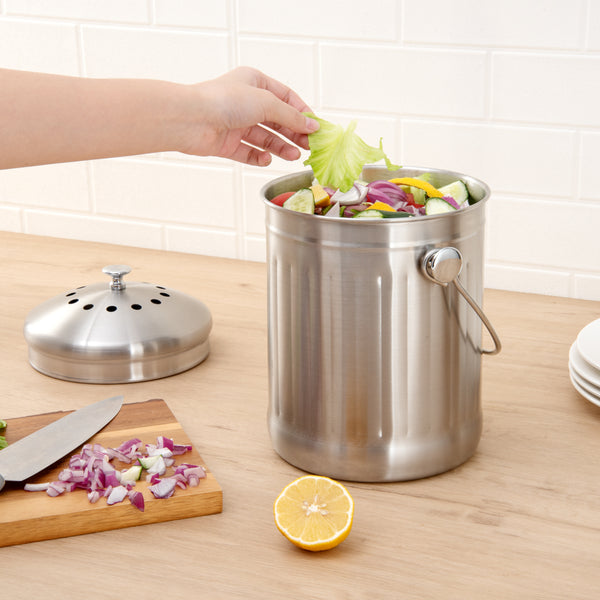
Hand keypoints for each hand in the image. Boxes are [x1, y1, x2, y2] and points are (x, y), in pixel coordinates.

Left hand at [177, 67, 319, 165]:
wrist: (191, 119)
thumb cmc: (224, 101)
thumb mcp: (266, 103)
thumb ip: (291, 117)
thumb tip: (312, 125)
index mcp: (254, 82)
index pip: (286, 97)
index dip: (302, 112)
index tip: (316, 127)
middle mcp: (245, 102)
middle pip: (277, 120)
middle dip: (294, 133)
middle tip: (309, 146)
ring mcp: (236, 124)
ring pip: (265, 137)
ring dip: (281, 146)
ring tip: (294, 156)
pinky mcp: (227, 143)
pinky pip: (249, 152)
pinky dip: (259, 157)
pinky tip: (266, 159)